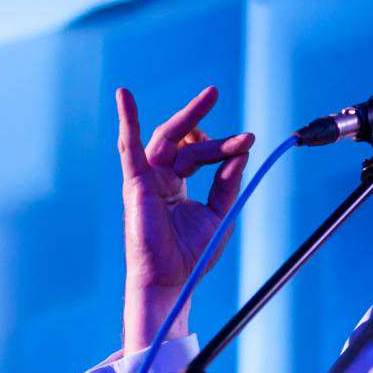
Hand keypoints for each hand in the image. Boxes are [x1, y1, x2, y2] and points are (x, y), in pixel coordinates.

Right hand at [117, 85, 255, 352]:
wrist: (172, 280)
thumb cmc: (191, 254)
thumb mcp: (219, 212)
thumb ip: (228, 182)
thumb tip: (242, 151)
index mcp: (177, 185)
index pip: (199, 154)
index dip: (224, 146)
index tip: (248, 140)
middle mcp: (160, 178)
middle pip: (182, 140)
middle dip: (198, 116)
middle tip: (214, 92)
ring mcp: (146, 179)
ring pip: (167, 140)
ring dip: (187, 117)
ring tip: (208, 96)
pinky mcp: (135, 184)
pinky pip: (129, 147)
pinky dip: (128, 120)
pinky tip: (125, 96)